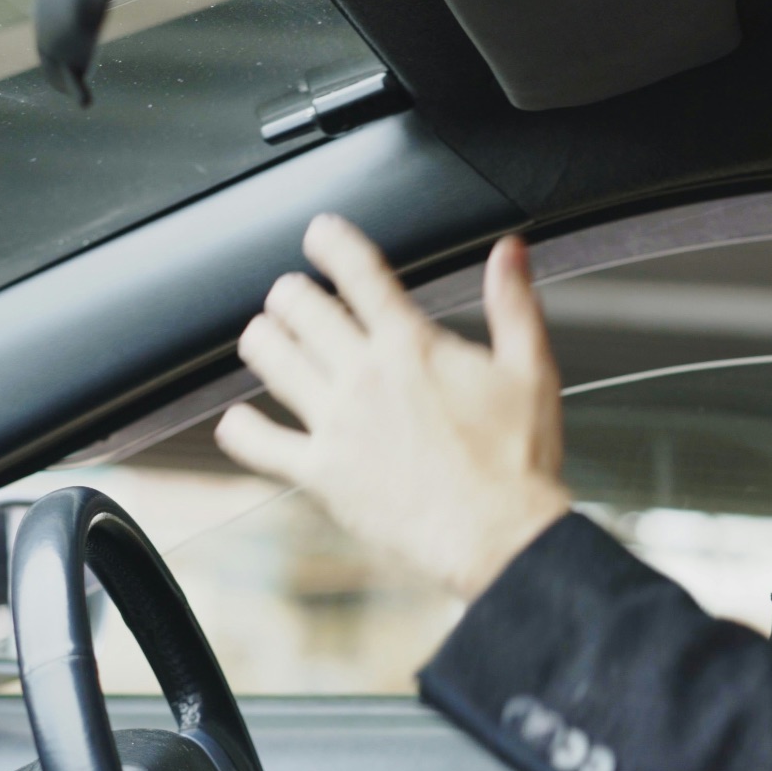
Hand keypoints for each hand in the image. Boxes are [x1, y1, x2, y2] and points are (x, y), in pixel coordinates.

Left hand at [214, 215, 571, 599]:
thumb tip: (509, 251)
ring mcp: (336, 424)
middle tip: (296, 297)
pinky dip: (240, 428)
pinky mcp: (320, 473)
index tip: (320, 234)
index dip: (331, 241)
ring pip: (268, 357)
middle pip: (299, 305)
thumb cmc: (518, 461)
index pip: (357, 272)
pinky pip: (257, 442)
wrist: (499, 536)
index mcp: (411, 345)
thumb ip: (514, 304)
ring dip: (262, 339)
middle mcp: (363, 375)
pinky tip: (239, 421)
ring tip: (268, 338)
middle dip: (292, 292)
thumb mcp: (531, 371)